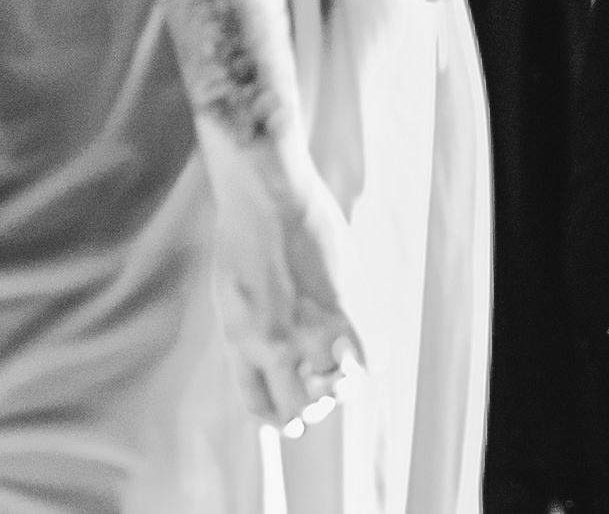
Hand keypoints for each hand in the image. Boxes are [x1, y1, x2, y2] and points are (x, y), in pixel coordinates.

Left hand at [207, 141, 368, 442]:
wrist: (265, 191)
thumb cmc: (248, 232)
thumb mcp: (234, 293)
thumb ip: (253, 332)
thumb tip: (281, 362)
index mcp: (240, 344)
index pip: (262, 408)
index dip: (283, 417)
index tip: (295, 411)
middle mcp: (273, 347)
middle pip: (303, 410)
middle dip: (316, 404)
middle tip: (326, 384)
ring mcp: (310, 330)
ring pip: (340, 390)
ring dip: (347, 382)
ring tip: (348, 360)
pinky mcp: (345, 308)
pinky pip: (373, 360)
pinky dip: (374, 359)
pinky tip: (368, 342)